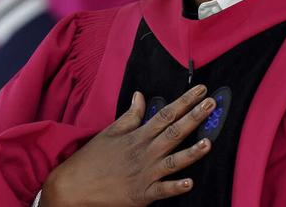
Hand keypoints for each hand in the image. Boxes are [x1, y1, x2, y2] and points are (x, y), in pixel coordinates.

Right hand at [41, 84, 214, 206]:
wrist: (72, 187)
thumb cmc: (92, 158)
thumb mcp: (110, 132)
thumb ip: (130, 115)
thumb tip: (140, 95)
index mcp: (138, 136)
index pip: (166, 114)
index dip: (185, 101)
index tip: (201, 90)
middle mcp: (144, 152)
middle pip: (174, 132)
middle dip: (195, 117)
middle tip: (212, 104)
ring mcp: (144, 174)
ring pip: (173, 161)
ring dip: (191, 152)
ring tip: (208, 142)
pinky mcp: (141, 195)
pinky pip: (162, 191)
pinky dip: (175, 187)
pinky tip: (190, 183)